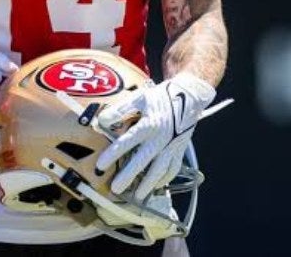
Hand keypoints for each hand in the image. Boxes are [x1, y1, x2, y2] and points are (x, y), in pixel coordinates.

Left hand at [95, 72, 215, 200]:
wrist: (189, 96)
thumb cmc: (162, 96)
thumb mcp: (140, 97)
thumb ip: (121, 109)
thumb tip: (102, 120)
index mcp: (148, 125)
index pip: (127, 142)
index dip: (113, 154)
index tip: (100, 165)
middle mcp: (160, 138)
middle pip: (142, 161)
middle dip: (128, 176)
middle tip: (116, 189)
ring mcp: (171, 146)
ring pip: (159, 170)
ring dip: (148, 184)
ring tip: (137, 195)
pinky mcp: (179, 150)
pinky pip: (173, 168)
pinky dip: (165, 179)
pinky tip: (157, 185)